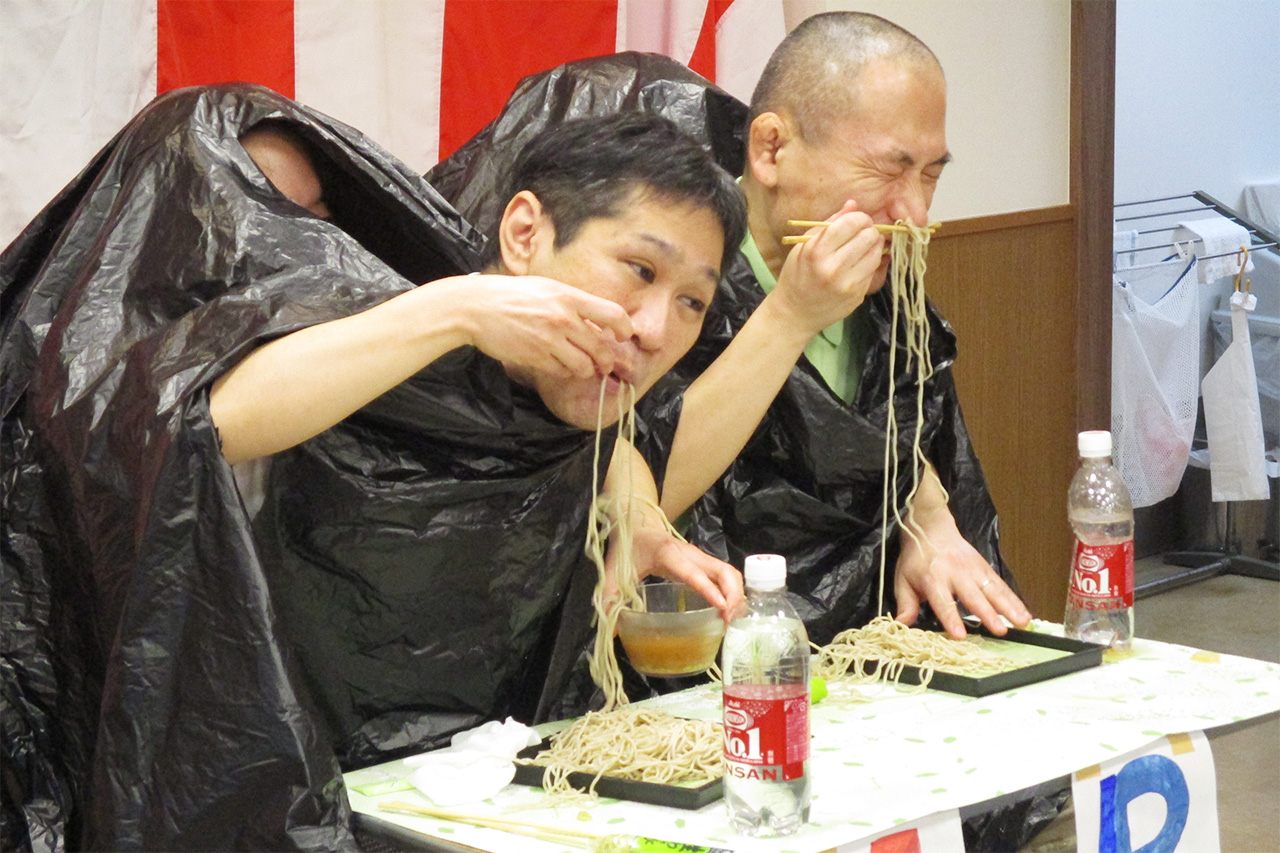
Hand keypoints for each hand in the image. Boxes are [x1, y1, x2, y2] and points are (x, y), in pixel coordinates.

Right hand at [456, 274, 634, 381]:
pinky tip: (557, 364)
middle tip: (604, 364)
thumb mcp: (547, 288)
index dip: (625, 329)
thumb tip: (599, 323)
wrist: (477, 307)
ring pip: (584, 366)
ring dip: (586, 369)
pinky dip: (564, 371)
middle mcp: (564, 319)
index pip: (613, 314)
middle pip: (602, 348)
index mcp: (570, 297)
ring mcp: (550, 339)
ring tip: (580, 365)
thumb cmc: (512, 295)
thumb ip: (574, 304)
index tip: (623, 336)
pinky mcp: (536, 357)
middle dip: (607, 361)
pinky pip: (562, 372)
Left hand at [602, 523, 743, 623]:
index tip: (721, 608)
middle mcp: (690, 554)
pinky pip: (725, 575)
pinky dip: (732, 592)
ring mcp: (700, 557)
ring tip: (729, 620)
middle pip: (724, 571)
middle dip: (732, 596)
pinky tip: (727, 610)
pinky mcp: (703, 562)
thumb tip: (610, 633)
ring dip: (736, 595)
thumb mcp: (613, 572)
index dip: (709, 589)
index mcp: (668, 554)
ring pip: (729, 573)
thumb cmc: (627, 547)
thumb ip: (610, 599)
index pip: (693, 572)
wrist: (636, 523)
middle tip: (727, 622)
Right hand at [769, 200, 885, 336]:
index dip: (859, 218)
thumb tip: (853, 205)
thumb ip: (829, 223)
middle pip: (869, 237)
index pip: (852, 223)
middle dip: (869, 231)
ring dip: (873, 247)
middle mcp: (834, 268)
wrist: (795, 313)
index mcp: (817, 251)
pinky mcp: (858, 296)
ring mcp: (848, 285)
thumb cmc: (797, 275)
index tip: (857, 221)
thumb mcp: (804, 246)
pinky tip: (858, 265)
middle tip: (862, 234)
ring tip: (862, 248)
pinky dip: (870, 264)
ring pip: (877, 254)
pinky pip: (874, 271)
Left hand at [893, 500, 1032, 639]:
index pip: (943, 601)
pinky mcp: (984, 567)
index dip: (951, 618)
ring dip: (1009, 606)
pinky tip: (1025, 613)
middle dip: (988, 613)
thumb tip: (901, 625)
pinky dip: (1014, 599)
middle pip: (974, 596)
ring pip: (994, 589)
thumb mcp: (903, 579)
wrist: (930, 527)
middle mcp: (956, 574)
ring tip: (1022, 622)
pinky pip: (1001, 585)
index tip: (960, 635)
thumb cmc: (915, 558)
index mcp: (933, 578)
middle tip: (1000, 630)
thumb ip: (905, 603)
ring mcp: (973, 569)